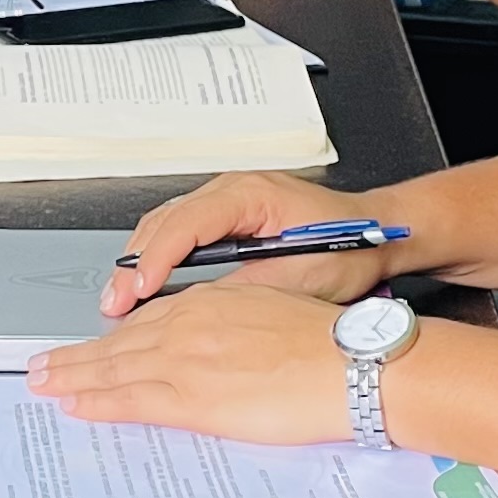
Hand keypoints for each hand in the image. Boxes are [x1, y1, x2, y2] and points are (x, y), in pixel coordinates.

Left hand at [29, 277, 349, 446]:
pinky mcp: (191, 397)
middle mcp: (191, 324)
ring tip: (44, 383)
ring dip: (73, 376)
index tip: (93, 342)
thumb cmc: (329, 343)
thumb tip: (218, 345)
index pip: (149, 319)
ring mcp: (187, 360)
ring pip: (114, 367)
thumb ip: (233, 323)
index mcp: (212, 302)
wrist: (352, 365)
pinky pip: (130, 399)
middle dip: (78, 354)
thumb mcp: (272, 311)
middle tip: (43, 364)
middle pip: (120, 341)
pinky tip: (74, 404)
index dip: (115, 334)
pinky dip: (96, 401)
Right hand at [98, 171, 399, 315]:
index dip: (156, 259)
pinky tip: (148, 287)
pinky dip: (160, 258)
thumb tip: (195, 307)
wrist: (382, 234)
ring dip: (142, 262)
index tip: (136, 291)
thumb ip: (245, 288)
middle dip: (135, 263)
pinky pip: (180, 232)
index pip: (186, 223)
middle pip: (164, 221)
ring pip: (165, 225)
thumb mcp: (299, 277)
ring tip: (121, 299)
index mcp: (250, 194)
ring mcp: (228, 200)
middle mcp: (233, 189)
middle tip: (114, 302)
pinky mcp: (228, 216)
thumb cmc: (354, 247)